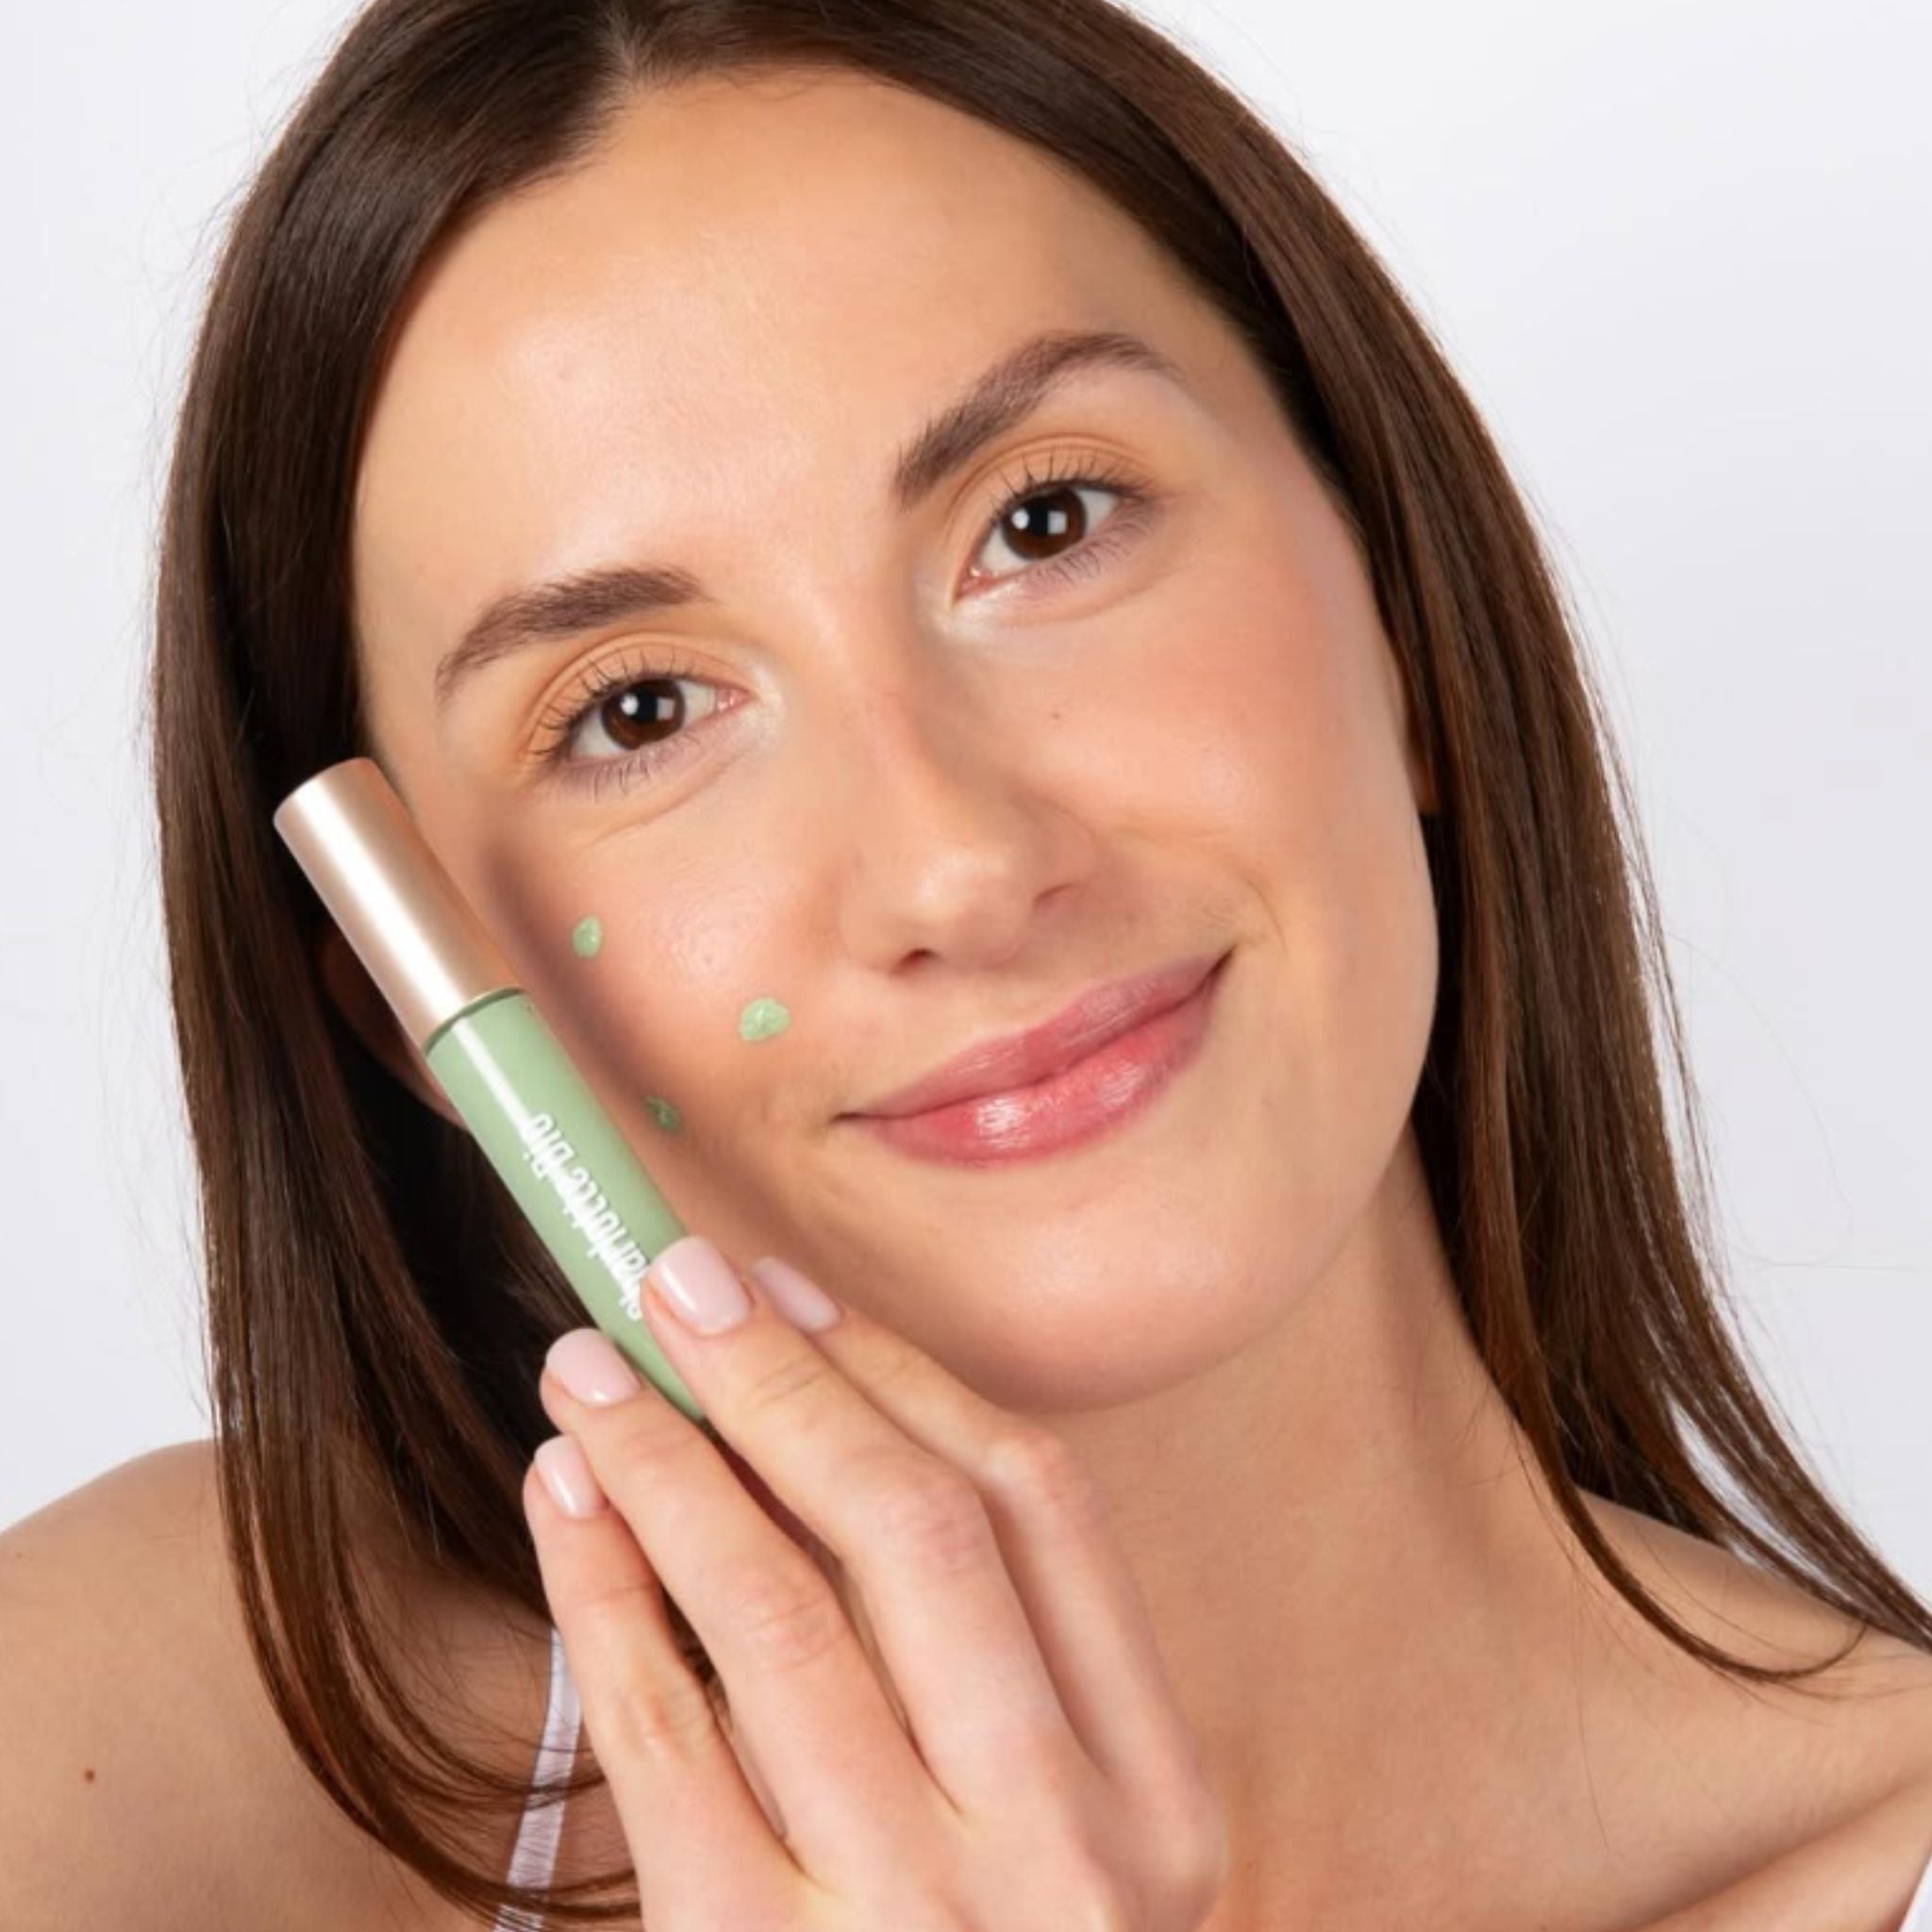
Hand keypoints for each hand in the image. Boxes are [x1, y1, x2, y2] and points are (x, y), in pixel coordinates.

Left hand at [524, 1233, 1229, 1929]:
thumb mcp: (1073, 1869)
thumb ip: (1006, 1690)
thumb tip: (841, 1437)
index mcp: (1155, 1800)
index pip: (1045, 1511)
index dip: (910, 1378)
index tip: (804, 1301)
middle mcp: (1056, 1850)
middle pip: (913, 1531)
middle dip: (781, 1381)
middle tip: (674, 1284)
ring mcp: (910, 1919)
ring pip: (775, 1611)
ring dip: (669, 1464)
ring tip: (588, 1376)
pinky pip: (663, 1738)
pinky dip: (604, 1597)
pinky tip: (566, 1515)